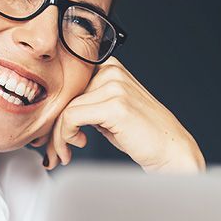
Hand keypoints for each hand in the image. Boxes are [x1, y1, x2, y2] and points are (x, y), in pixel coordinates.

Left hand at [34, 56, 205, 173]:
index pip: (67, 85)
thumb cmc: (139, 135)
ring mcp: (115, 86)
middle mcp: (112, 71)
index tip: (49, 136)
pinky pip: (70, 118)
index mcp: (110, 67)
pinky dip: (65, 137)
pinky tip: (77, 146)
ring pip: (64, 110)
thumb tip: (50, 112)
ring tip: (64, 154)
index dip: (53, 111)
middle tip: (52, 151)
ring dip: (58, 138)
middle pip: (63, 97)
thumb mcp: (106, 112)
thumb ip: (84, 104)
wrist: (171, 150)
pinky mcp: (114, 105)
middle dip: (52, 128)